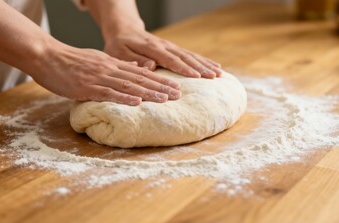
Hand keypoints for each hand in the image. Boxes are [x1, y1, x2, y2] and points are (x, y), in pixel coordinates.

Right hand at [30, 43, 181, 104]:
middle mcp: (110, 70)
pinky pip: (108, 93)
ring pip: (129, 86)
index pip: (142, 72)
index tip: (175, 86)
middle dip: (161, 87)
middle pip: (140, 79)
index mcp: (113, 64)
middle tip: (179, 94)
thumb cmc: (70, 61)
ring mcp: (99, 78)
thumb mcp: (98, 60)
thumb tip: (136, 67)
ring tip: (166, 99)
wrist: (46, 56)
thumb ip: (117, 66)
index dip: (160, 80)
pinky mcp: (87, 87)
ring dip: (149, 93)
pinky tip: (137, 102)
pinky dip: (124, 98)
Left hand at [104, 28, 222, 78]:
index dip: (183, 67)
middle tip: (214, 77)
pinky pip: (190, 55)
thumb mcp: (119, 52)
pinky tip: (215, 67)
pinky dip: (203, 61)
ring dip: (205, 64)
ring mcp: (170, 46)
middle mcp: (164, 45)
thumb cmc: (119, 44)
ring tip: (219, 73)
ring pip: (190, 55)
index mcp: (151, 47)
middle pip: (184, 57)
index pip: (169, 58)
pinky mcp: (174, 48)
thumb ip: (134, 60)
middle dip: (200, 67)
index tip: (196, 76)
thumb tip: (151, 66)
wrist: (125, 29)